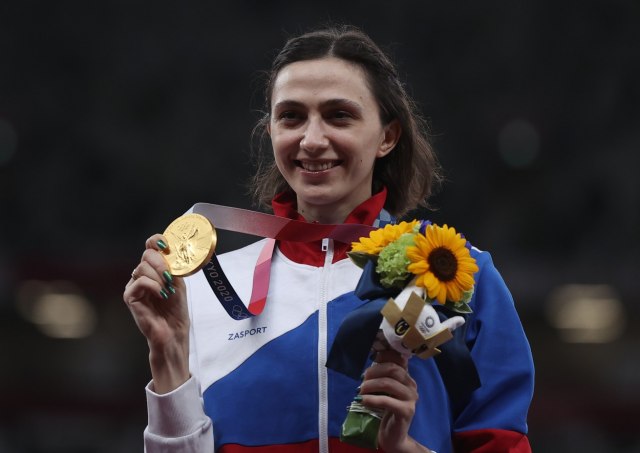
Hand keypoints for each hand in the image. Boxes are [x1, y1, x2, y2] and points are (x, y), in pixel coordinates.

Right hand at [123, 234, 189, 392]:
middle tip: (171, 275)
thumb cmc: (176, 310)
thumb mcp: (179, 283)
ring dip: (159, 276)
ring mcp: (134, 286)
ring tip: (168, 290)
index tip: (168, 245)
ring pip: (142, 267)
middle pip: (146, 254)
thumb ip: (175, 266)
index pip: (150, 246)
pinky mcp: (129, 296)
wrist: (173, 333)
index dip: (157, 241)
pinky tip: (162, 294)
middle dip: (161, 262)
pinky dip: (153, 286)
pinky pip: (139, 281)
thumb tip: (175, 249)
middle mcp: (141, 275)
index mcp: (153, 269)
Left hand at [360, 344, 431, 451]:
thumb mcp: (382, 391)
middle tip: (361, 380)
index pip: (397, 359)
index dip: (382, 356)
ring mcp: (411, 398)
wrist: (392, 435)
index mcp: (406, 377)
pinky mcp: (406, 411)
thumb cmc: (385, 411)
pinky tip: (363, 400)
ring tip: (360, 391)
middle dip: (373, 371)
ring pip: (388, 383)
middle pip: (392, 368)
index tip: (369, 360)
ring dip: (370, 385)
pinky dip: (372, 399)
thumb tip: (372, 357)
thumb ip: (380, 376)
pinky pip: (387, 400)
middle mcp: (411, 385)